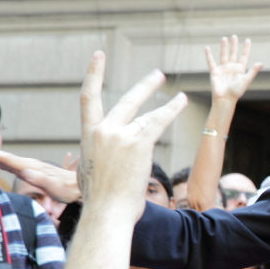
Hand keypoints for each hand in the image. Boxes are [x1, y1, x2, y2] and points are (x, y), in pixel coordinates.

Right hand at [0, 145, 80, 203]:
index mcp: (30, 167)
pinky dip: (3, 161)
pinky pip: (14, 164)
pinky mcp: (35, 170)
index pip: (6, 159)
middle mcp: (30, 164)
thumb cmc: (70, 190)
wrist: (83, 187)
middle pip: (4, 156)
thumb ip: (40, 180)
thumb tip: (24, 172)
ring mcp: (33, 166)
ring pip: (8, 159)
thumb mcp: (55, 188)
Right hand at [78, 51, 186, 220]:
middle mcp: (103, 131)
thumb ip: (94, 157)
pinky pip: (158, 121)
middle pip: (126, 101)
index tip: (99, 56)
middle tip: (157, 75)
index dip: (94, 74)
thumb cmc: (100, 201)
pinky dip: (171, 110)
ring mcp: (120, 136)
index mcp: (88, 135)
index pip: (88, 98)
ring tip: (180, 96)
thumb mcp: (88, 173)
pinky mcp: (138, 144)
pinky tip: (181, 102)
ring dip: (166, 104)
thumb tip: (96, 157)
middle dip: (144, 87)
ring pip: (148, 115)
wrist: (107, 212)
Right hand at [206, 35, 262, 102]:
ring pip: (223, 55)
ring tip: (224, 38)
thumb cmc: (236, 91)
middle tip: (234, 36)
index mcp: (240, 70)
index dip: (246, 49)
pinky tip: (206, 48)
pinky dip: (208, 55)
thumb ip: (253, 71)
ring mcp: (223, 69)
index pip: (244, 56)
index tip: (248, 40)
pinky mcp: (215, 72)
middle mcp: (232, 68)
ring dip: (224, 47)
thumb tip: (261, 63)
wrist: (225, 99)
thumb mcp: (246, 80)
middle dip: (234, 45)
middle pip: (233, 54)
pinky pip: (211, 62)